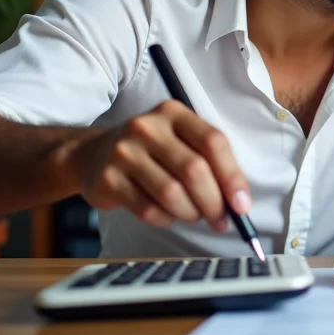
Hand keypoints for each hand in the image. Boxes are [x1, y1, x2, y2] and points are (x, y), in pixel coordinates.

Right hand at [69, 100, 250, 231]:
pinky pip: (147, 209)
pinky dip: (165, 219)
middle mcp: (147, 127)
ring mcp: (124, 151)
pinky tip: (167, 216)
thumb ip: (208, 162)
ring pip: (171, 192)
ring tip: (193, 216)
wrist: (91, 155)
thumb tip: (238, 201)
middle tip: (221, 221)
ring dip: (190, 213)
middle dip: (214, 202)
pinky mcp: (107, 178)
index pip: (213, 142)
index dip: (232, 176)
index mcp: (173, 113)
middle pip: (194, 170)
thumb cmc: (150, 152)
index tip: (242, 205)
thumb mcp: (177, 141)